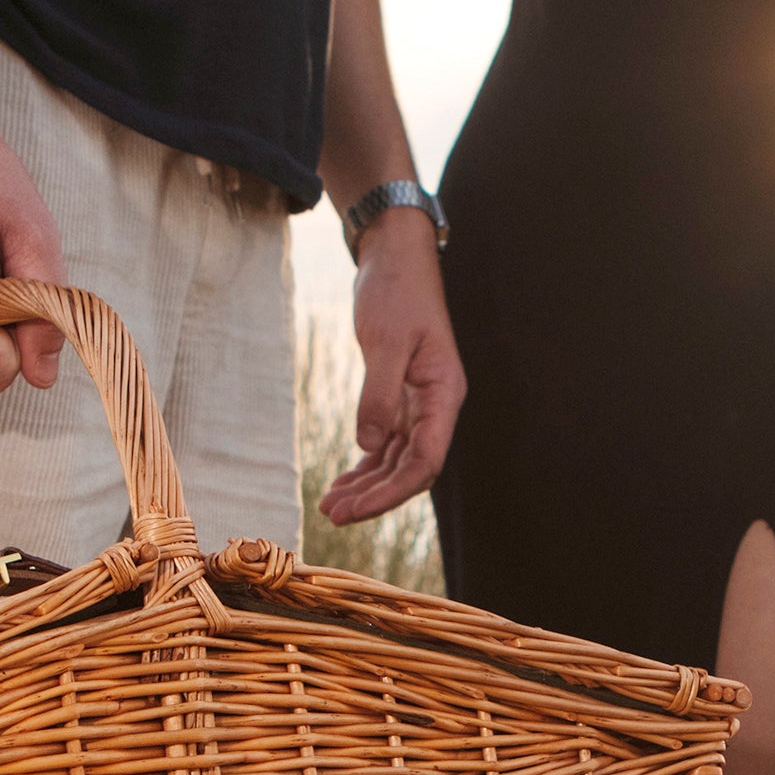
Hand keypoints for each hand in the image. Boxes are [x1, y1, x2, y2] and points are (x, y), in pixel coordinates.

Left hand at [321, 210, 464, 523]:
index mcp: (444, 393)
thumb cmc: (396, 291)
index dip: (391, 491)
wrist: (396, 258)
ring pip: (397, 461)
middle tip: (333, 516)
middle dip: (375, 497)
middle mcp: (436, 405)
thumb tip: (370, 446)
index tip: (355, 508)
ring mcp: (419, 404)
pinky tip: (342, 483)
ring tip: (330, 506)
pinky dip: (365, 466)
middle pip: (411, 469)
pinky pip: (386, 444)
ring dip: (366, 487)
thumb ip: (380, 393)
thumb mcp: (386, 340)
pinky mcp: (400, 398)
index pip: (425, 459)